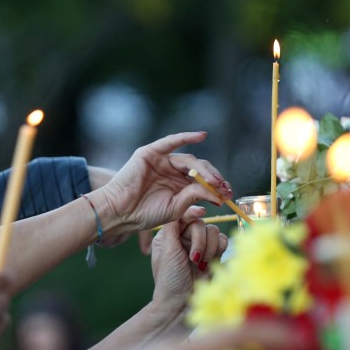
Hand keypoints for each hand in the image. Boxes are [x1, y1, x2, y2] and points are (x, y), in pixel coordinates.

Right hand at [93, 132, 231, 241]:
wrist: (121, 212)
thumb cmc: (145, 214)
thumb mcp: (176, 208)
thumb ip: (194, 197)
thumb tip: (216, 192)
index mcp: (179, 186)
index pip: (203, 181)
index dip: (217, 186)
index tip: (228, 194)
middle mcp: (172, 172)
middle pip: (200, 169)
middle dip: (214, 178)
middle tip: (223, 187)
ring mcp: (162, 161)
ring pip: (190, 160)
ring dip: (204, 169)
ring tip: (214, 180)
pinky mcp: (151, 153)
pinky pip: (171, 142)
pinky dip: (186, 137)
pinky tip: (201, 136)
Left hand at [149, 206, 227, 314]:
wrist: (181, 304)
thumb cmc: (170, 279)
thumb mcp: (166, 250)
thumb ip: (173, 226)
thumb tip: (184, 207)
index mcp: (170, 234)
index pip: (184, 215)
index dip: (193, 213)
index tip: (200, 213)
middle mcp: (185, 237)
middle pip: (202, 223)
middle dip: (200, 240)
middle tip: (193, 259)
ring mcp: (200, 246)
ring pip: (214, 231)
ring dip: (209, 248)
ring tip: (200, 265)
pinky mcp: (214, 254)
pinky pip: (223, 241)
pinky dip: (219, 250)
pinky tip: (210, 263)